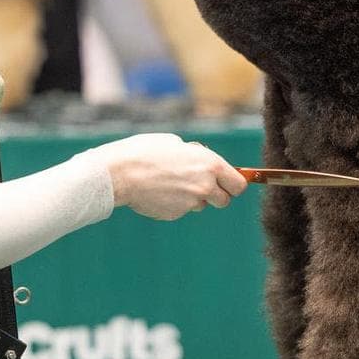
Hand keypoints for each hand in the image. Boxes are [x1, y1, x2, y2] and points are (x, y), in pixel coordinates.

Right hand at [82, 133, 247, 220]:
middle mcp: (205, 185)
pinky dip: (174, 202)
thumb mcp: (175, 143)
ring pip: (201, 204)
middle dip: (216, 194)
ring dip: (193, 197)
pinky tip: (158, 191)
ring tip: (171, 183)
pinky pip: (182, 209)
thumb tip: (202, 162)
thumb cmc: (145, 151)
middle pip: (225, 200)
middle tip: (201, 185)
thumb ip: (195, 155)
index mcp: (210, 164)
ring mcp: (191, 202)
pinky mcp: (176, 214)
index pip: (239, 184)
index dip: (234, 184)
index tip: (229, 183)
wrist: (120, 173)